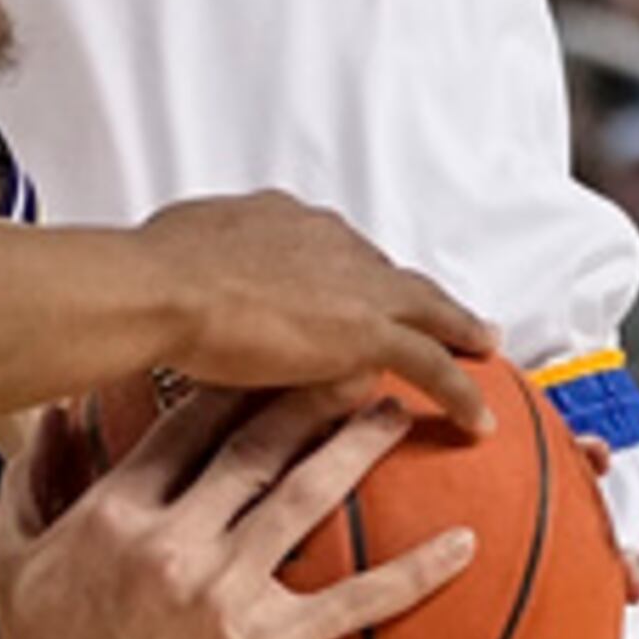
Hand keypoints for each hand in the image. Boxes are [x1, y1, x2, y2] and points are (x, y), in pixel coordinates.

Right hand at [0, 387, 476, 638]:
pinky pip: (356, 599)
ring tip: (396, 410)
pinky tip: (461, 545)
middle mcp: (176, 542)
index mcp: (117, 514)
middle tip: (355, 358)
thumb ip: (33, 478)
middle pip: (257, 446)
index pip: (187, 424)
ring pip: (309, 497)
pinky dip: (415, 570)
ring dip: (359, 446)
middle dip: (310, 393)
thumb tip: (52, 412)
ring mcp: (226, 594)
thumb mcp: (14, 559)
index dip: (238, 381)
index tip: (276, 350)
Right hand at [141, 187, 495, 428]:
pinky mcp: (369, 330)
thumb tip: (188, 274)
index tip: (357, 292)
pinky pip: (433, 363)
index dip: (352, 275)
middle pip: (388, 273)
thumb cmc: (153, 272)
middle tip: (445, 313)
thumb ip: (203, 262)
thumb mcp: (180, 247)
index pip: (334, 251)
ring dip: (459, 330)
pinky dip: (460, 390)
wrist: (163, 288)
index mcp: (285, 219)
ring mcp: (355, 283)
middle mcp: (330, 241)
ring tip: (485, 348)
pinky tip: (477, 418)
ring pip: (427, 308)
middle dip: (416, 295)